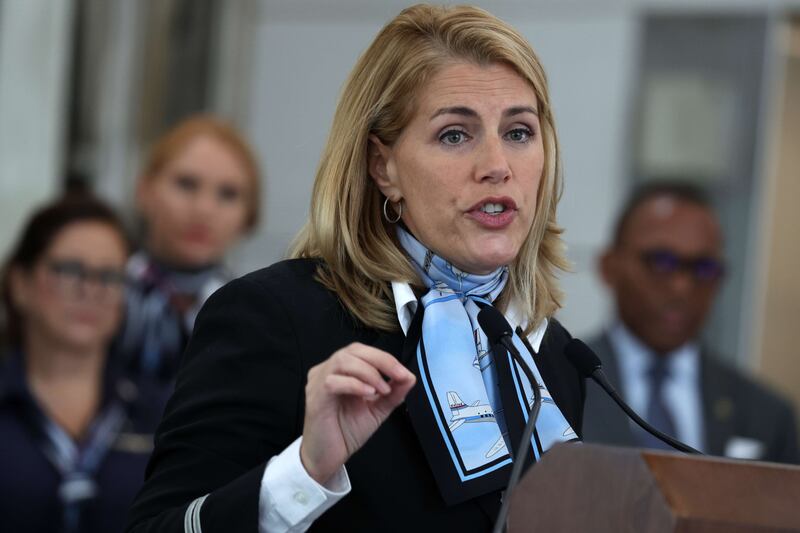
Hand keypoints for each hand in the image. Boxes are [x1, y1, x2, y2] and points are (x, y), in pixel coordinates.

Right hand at [299, 343, 415, 483]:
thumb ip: (393, 393)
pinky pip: (333, 382)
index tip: (404, 374)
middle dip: (381, 361)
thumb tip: (410, 377)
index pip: (363, 351)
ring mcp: (318, 382)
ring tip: (384, 390)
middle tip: (399, 375)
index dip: (385, 358)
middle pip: (354, 350)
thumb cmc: (346, 432)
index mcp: (342, 370)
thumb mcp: (377, 409)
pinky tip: (368, 395)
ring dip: (369, 372)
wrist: (327, 458)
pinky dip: (354, 384)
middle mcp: (327, 370)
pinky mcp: (315, 397)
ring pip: (343, 361)